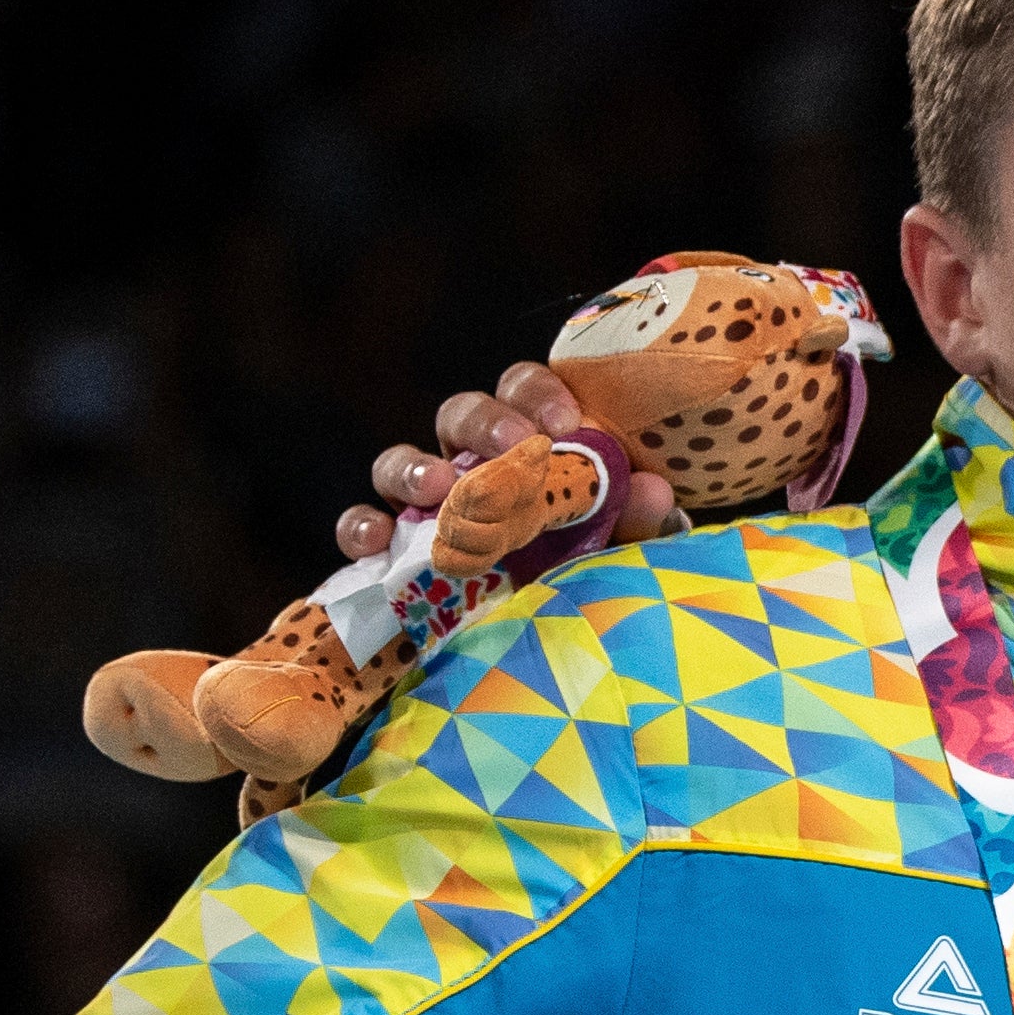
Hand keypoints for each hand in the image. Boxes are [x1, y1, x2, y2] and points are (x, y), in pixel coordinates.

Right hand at [335, 363, 678, 564]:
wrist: (561, 623)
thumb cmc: (592, 562)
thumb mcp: (622, 540)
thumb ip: (636, 514)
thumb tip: (653, 490)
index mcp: (528, 441)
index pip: (522, 390)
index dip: (537, 395)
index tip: (565, 424)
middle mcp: (470, 460)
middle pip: (459, 415)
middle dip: (484, 424)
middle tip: (512, 448)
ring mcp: (426, 503)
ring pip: (399, 461)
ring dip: (414, 468)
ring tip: (439, 490)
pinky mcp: (393, 548)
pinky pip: (360, 524)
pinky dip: (360, 527)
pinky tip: (376, 540)